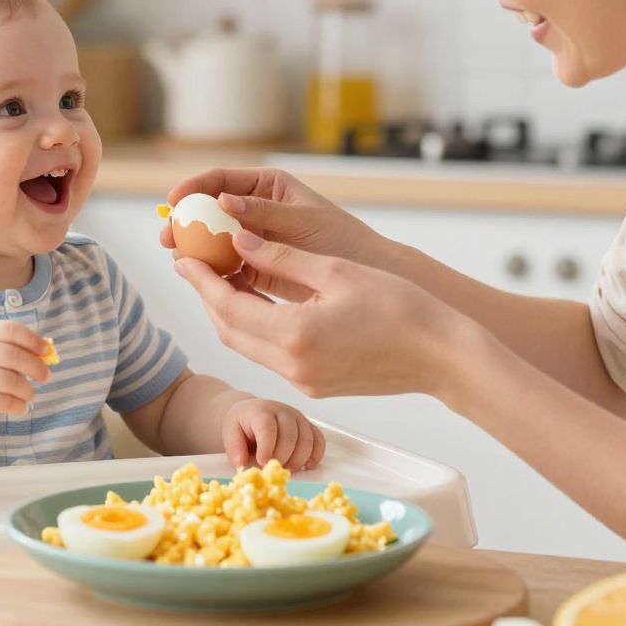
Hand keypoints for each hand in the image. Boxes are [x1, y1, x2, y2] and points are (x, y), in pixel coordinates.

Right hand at [0, 321, 50, 423]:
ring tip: (30, 395)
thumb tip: (47, 353)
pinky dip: (19, 405)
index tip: (46, 350)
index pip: (11, 330)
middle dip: (37, 367)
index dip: (33, 339)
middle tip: (47, 377)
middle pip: (15, 356)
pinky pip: (6, 402)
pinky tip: (20, 406)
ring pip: (13, 382)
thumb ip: (11, 346)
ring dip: (28, 390)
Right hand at [160, 168, 386, 301]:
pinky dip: (214, 274)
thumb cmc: (343, 239)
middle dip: (187, 223)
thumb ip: (264, 213)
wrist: (369, 276)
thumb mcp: (304, 222)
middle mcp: (256, 209)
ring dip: (197, 251)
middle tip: (168, 238)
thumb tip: (223, 200)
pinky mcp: (257, 267)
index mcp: (267, 186)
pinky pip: (228, 268)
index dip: (193, 188)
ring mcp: (255, 239)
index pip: (220, 180)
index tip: (174, 200)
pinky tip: (203, 282)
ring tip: (182, 262)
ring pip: (215, 241)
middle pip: (210, 211)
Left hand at [177, 230, 470, 398]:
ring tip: (219, 280)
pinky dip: (253, 329)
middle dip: (207, 297)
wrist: (442, 357)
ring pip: (246, 346)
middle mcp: (292, 365)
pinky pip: (269, 356)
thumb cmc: (400, 307)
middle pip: (228, 331)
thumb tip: (238, 240)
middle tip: (194, 264)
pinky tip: (255, 305)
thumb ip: (281, 257)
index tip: (183, 257)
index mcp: (295, 334)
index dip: (201, 281)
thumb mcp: (336, 271)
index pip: (228, 306)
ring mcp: (303, 381)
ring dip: (228, 315)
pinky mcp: (315, 386)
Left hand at [222, 398, 325, 471]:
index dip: (267, 447)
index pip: (267, 428)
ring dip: (298, 460)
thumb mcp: (230, 432)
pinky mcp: (308, 426)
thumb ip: (234, 448)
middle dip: (282, 458)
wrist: (251, 413)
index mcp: (261, 411)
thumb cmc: (241, 425)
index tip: (263, 462)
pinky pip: (318, 439)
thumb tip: (240, 464)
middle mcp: (282, 411)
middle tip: (273, 471)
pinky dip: (316, 454)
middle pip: (289, 436)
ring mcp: (298, 417)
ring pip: (306, 440)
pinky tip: (307, 466)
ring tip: (285, 469)